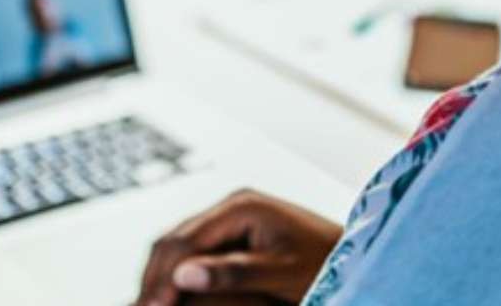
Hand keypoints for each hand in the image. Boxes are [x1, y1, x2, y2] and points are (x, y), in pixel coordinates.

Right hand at [135, 189, 343, 305]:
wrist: (351, 252)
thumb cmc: (324, 261)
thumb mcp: (281, 272)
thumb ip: (233, 273)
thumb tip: (184, 275)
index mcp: (241, 206)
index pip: (184, 241)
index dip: (162, 278)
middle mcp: (230, 205)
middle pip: (173, 238)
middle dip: (153, 277)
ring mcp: (229, 216)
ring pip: (177, 243)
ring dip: (160, 275)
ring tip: (149, 304)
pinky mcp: (231, 230)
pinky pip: (192, 249)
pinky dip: (175, 273)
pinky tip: (170, 296)